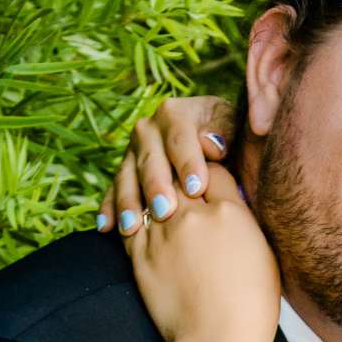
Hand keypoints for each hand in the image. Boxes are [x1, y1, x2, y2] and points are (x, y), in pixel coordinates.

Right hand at [99, 96, 235, 234]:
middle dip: (156, 186)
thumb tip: (211, 142)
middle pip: (149, 159)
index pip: (180, 136)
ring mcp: (132, 154)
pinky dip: (109, 210)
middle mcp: (148, 130)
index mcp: (175, 114)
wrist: (219, 150)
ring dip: (128, 203)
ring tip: (132, 228)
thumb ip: (226, 129)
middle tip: (165, 212)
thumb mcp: (234, 127)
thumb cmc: (231, 140)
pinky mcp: (124, 176)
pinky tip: (106, 228)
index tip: (197, 188)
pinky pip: (112, 192)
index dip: (188, 161)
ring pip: (127, 177)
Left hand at [124, 167, 280, 341]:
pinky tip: (143, 221)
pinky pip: (132, 221)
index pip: (214, 171)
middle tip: (179, 182)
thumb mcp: (263, 253)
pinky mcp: (140, 256)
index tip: (207, 181)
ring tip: (161, 200)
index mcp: (230, 212)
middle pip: (179, 176)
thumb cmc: (252, 305)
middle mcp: (193, 216)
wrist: (218, 340)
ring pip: (152, 194)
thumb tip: (234, 206)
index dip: (209, 173)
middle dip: (179, 177)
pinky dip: (136, 216)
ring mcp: (163, 235)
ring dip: (155, 193)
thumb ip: (244, 221)